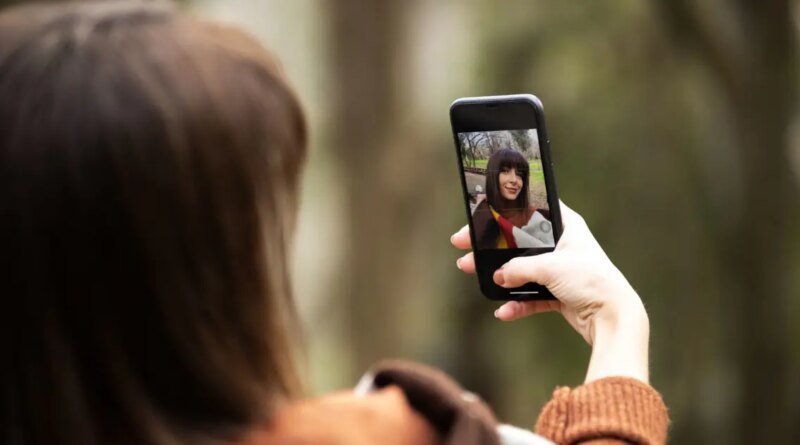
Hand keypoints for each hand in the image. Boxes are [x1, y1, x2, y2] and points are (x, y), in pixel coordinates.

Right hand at [451, 201, 649, 382]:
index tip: (478, 218)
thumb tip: (498, 275)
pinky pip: (530, 297)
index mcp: (566, 226)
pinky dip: (516, 304)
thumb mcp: (551, 267)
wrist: (614, 317)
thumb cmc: (592, 281)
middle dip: (491, 247)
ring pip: (521, 270)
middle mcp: (563, 246)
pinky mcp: (560, 295)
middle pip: (518, 242)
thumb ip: (519, 268)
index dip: (502, 213)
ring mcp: (560, 271)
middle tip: (464, 247)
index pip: (529, 211)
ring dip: (499, 275)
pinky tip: (503, 311)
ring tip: (472, 272)